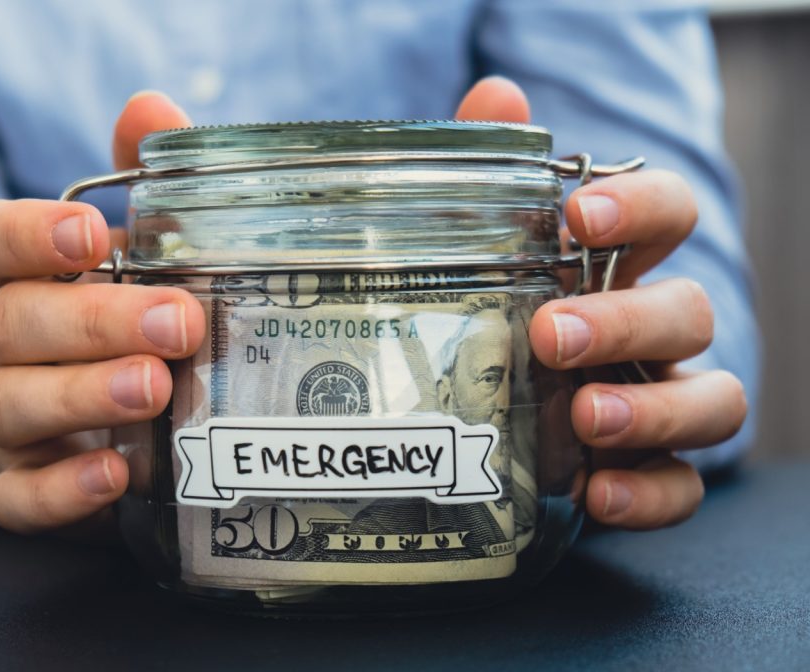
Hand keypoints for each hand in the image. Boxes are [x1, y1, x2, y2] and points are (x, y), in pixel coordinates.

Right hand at [0, 93, 203, 533]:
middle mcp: (8, 347)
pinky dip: (60, 490)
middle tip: (177, 323)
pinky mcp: (28, 486)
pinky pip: (19, 498)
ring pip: (11, 406)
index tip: (86, 232)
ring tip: (156, 389)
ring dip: (82, 395)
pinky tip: (115, 473)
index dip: (22, 235)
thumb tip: (151, 110)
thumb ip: (143, 182)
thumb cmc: (120, 321)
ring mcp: (12, 421)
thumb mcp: (136, 251)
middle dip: (94, 320)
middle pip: (12, 322)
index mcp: (26, 279)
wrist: (90, 423)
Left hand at [458, 77, 746, 529]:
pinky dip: (650, 495)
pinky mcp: (647, 470)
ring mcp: (658, 402)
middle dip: (627, 321)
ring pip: (716, 402)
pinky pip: (683, 488)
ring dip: (655, 410)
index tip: (581, 213)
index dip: (642, 207)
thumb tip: (497, 98)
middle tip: (551, 333)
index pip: (668, 214)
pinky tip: (595, 492)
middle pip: (690, 312)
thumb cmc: (487, 315)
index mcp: (615, 266)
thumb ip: (485, 176)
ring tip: (583, 415)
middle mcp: (649, 331)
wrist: (475, 416)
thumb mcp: (473, 251)